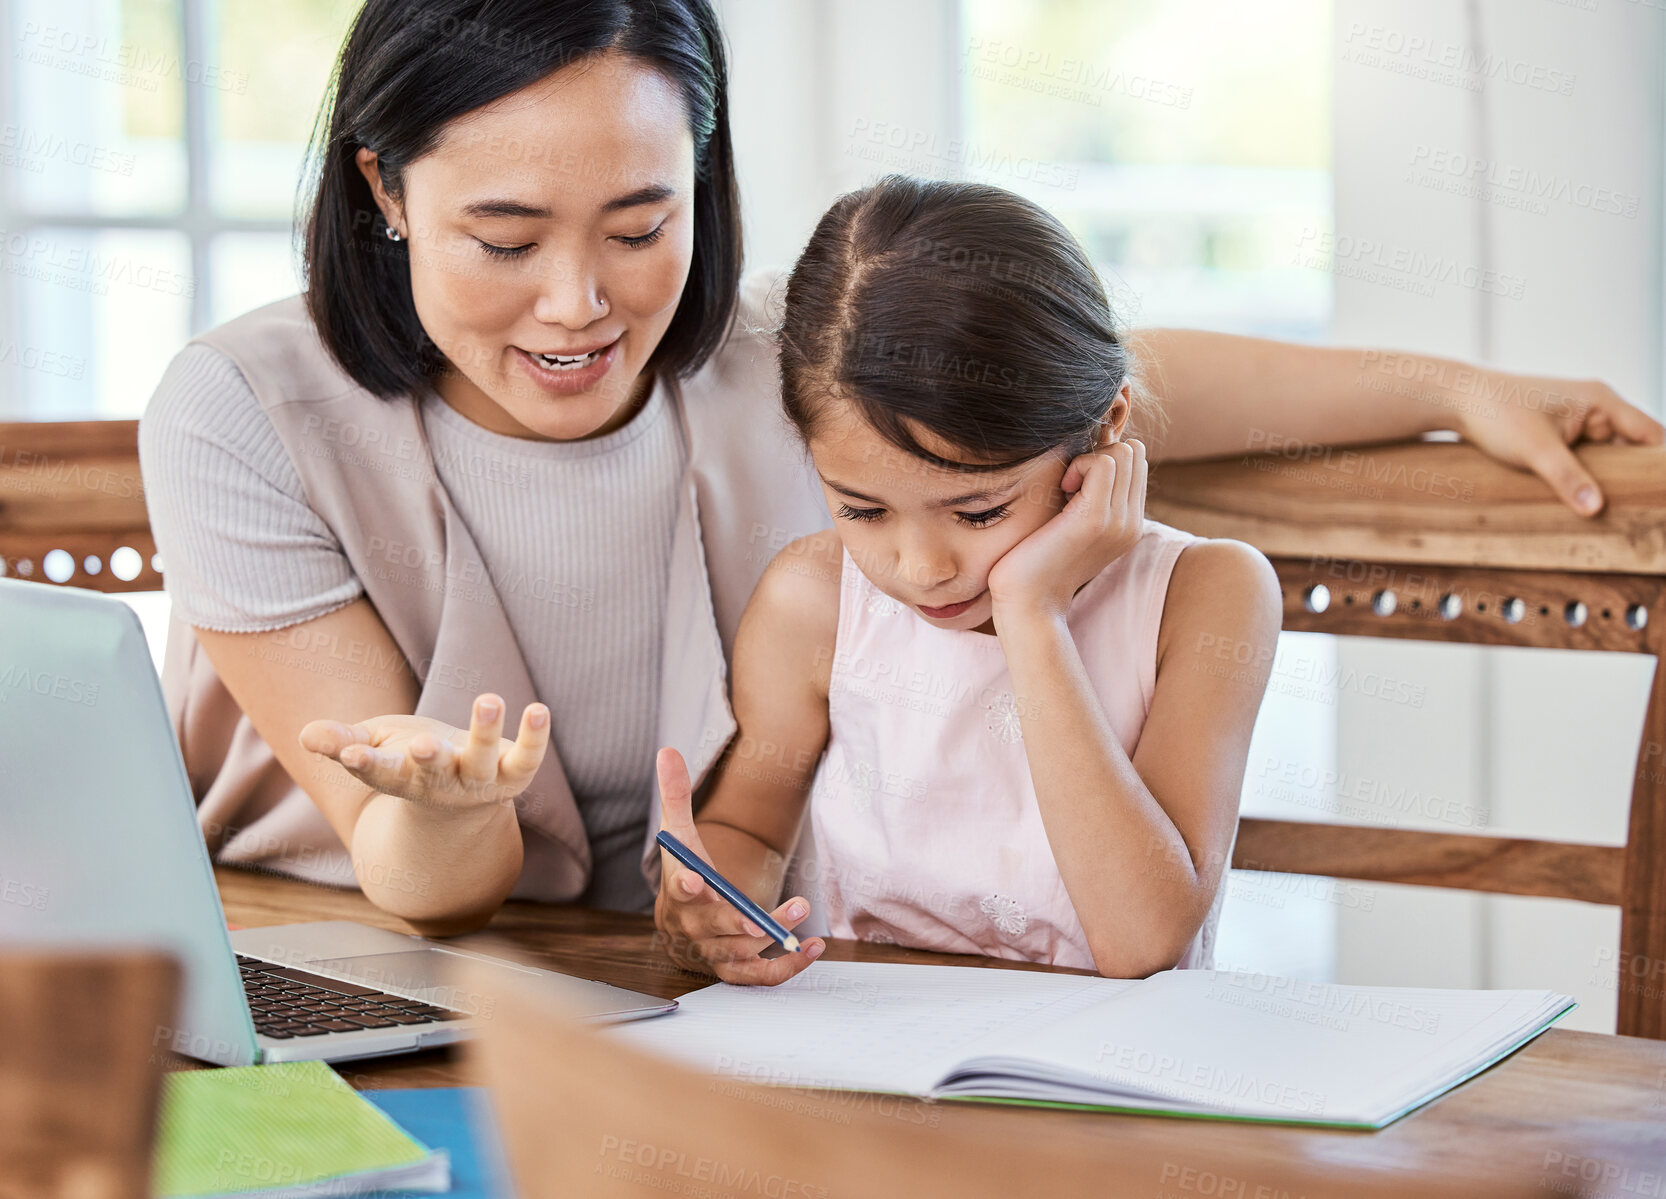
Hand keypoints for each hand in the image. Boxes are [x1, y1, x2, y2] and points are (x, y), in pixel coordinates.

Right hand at [298, 693, 548, 812]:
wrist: (463, 799)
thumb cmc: (409, 762)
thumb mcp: (373, 748)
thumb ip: (342, 742)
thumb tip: (308, 735)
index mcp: (399, 777)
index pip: (379, 773)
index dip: (365, 764)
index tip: (351, 754)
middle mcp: (439, 783)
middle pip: (432, 773)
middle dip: (428, 760)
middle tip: (425, 745)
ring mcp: (477, 782)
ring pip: (480, 762)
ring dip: (484, 732)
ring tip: (488, 699)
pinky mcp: (512, 774)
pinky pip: (526, 759)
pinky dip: (533, 737)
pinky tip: (539, 710)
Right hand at [652, 747, 821, 984]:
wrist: (678, 924)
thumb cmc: (682, 872)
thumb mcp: (679, 834)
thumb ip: (675, 795)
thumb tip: (666, 750)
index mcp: (678, 893)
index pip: (678, 890)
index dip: (685, 885)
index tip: (695, 879)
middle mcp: (693, 928)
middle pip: (717, 927)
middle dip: (744, 920)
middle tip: (774, 914)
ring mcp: (713, 952)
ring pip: (742, 952)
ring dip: (774, 936)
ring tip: (801, 912)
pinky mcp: (734, 970)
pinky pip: (759, 977)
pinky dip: (786, 968)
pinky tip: (812, 949)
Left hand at [987, 438, 1148, 623]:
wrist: (1028, 603)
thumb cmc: (1037, 561)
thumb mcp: (1072, 526)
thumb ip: (1089, 499)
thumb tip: (1087, 459)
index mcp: (1129, 524)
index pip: (1135, 463)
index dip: (1103, 460)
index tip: (1074, 485)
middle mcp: (1132, 523)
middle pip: (1134, 453)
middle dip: (1099, 455)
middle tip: (1070, 484)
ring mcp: (1119, 521)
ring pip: (1124, 453)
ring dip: (1088, 459)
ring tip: (1066, 488)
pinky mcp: (1097, 519)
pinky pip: (1105, 463)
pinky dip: (1080, 464)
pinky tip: (1061, 489)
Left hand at [1454, 376, 1662, 515]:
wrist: (1453, 399)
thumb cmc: (1495, 414)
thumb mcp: (1535, 450)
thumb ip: (1567, 478)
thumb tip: (1597, 509)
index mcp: (1602, 401)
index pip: (1651, 435)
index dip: (1657, 465)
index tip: (1657, 495)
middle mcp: (1595, 409)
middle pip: (1630, 450)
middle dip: (1629, 479)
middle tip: (1634, 512)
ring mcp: (1575, 423)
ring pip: (1604, 459)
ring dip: (1602, 481)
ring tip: (1609, 513)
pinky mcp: (1556, 436)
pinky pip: (1581, 461)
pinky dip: (1582, 479)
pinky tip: (1579, 503)